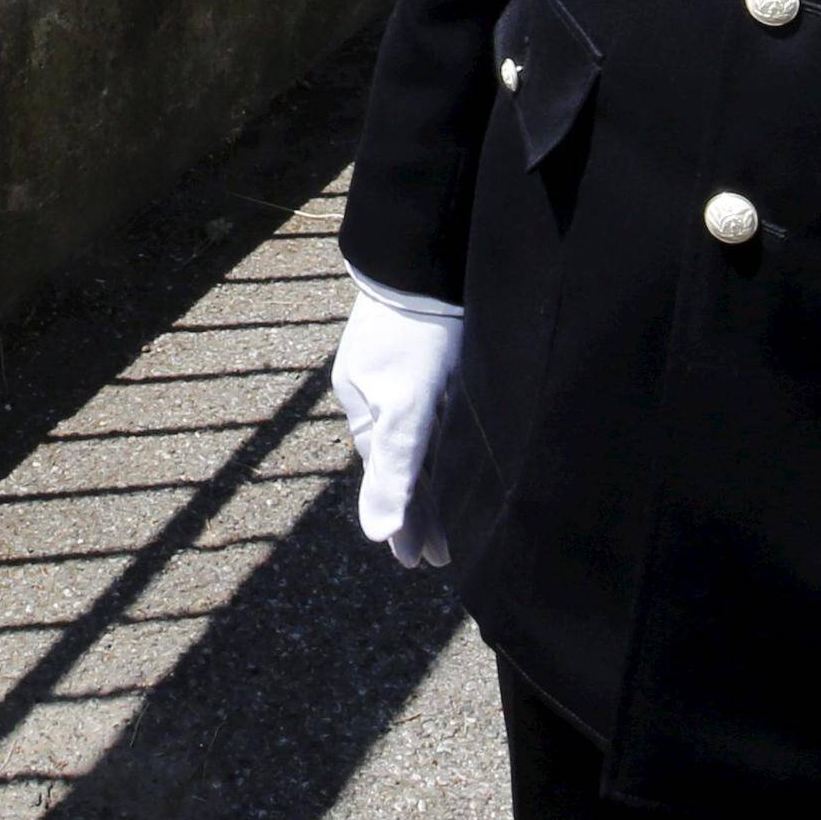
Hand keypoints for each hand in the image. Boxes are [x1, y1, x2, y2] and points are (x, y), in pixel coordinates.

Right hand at [326, 278, 463, 567]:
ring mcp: (397, 373)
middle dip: (419, 509)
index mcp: (370, 412)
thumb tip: (376, 533)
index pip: (391, 481)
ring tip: (448, 511)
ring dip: (429, 477)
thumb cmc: (417, 332)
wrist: (424, 255)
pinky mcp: (420, 351)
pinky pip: (428, 410)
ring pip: (415, 438)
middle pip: (402, 464)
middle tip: (440, 554)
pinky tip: (449, 442)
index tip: (420, 563)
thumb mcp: (409, 405)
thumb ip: (395, 467)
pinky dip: (437, 439)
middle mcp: (379, 395)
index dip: (407, 523)